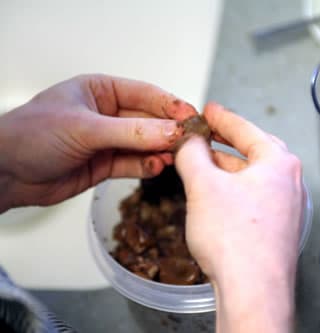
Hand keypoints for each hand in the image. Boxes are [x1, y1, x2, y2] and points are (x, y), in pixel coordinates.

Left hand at [0, 74, 195, 211]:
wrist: (5, 173)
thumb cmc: (32, 135)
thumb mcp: (86, 128)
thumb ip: (132, 133)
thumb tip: (171, 132)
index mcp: (101, 91)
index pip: (146, 95)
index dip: (171, 106)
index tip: (192, 117)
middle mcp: (108, 115)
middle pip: (150, 121)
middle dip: (170, 131)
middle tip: (191, 142)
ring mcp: (109, 141)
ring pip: (146, 144)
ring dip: (162, 151)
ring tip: (177, 158)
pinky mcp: (107, 165)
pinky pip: (135, 164)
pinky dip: (147, 167)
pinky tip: (156, 167)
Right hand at [176, 103, 303, 332]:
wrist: (254, 292)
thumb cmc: (236, 239)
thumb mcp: (203, 186)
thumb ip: (192, 154)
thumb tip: (188, 140)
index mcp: (279, 163)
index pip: (246, 130)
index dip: (222, 118)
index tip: (208, 110)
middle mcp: (290, 183)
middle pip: (253, 152)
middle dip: (226, 143)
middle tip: (206, 133)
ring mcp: (288, 208)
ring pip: (253, 177)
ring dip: (227, 169)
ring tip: (204, 163)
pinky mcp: (279, 230)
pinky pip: (255, 199)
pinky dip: (234, 191)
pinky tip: (216, 197)